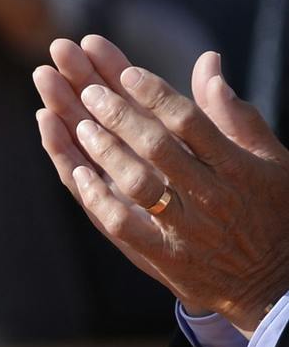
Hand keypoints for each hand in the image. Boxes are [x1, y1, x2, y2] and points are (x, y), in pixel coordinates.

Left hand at [34, 36, 288, 330]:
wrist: (276, 284)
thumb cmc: (271, 210)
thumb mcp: (270, 161)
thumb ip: (235, 113)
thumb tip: (207, 62)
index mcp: (238, 169)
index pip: (192, 123)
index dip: (156, 94)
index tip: (126, 72)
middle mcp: (212, 197)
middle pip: (158, 148)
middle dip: (120, 114)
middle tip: (87, 88)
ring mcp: (187, 230)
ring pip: (138, 184)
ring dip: (105, 151)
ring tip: (79, 122)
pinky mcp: (166, 258)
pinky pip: (124, 225)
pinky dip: (98, 198)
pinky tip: (77, 172)